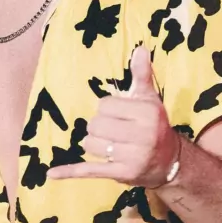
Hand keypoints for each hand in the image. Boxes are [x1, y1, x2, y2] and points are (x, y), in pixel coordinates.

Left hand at [48, 45, 179, 187]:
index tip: (121, 115)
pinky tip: (51, 173)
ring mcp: (132, 157)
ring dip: (95, 144)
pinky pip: (89, 170)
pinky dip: (69, 172)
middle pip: (95, 124)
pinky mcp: (121, 174)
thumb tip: (139, 48)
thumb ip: (142, 74)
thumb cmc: (155, 125)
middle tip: (115, 131)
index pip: (105, 105)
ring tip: (112, 146)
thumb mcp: (150, 99)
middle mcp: (142, 135)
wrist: (170, 162)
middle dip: (100, 127)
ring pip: (90, 144)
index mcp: (148, 113)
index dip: (108, 109)